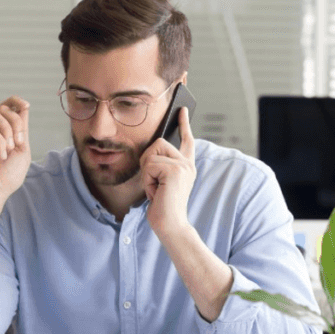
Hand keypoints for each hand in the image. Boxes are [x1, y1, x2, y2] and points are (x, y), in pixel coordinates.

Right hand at [0, 97, 30, 206]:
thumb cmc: (7, 177)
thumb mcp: (22, 151)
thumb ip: (22, 130)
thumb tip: (24, 107)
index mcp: (3, 133)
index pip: (6, 108)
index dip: (15, 101)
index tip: (26, 105)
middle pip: (3, 109)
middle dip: (16, 123)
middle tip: (19, 142)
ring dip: (8, 131)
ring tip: (9, 150)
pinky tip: (0, 156)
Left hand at [141, 106, 196, 238]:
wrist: (171, 225)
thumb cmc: (163, 207)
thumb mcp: (161, 182)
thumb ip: (160, 165)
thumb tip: (152, 149)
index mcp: (186, 167)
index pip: (186, 140)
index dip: (184, 124)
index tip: (181, 109)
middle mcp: (187, 164)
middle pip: (158, 143)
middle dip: (148, 162)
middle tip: (154, 183)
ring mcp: (183, 166)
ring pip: (152, 153)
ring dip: (147, 173)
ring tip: (156, 189)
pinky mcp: (175, 170)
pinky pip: (149, 164)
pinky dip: (147, 180)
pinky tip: (157, 193)